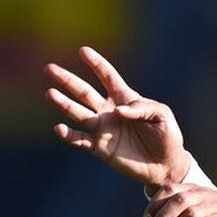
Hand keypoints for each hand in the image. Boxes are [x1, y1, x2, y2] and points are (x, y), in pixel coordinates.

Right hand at [46, 46, 189, 191]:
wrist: (166, 166)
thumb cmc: (167, 136)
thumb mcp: (162, 115)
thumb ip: (142, 108)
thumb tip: (117, 111)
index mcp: (126, 99)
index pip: (108, 77)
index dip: (96, 64)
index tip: (83, 51)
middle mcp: (110, 111)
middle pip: (85, 92)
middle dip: (68, 80)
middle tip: (50, 68)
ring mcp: (103, 129)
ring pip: (79, 113)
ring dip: (64, 104)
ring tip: (50, 93)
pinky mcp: (100, 148)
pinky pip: (80, 140)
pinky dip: (69, 135)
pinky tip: (59, 128)